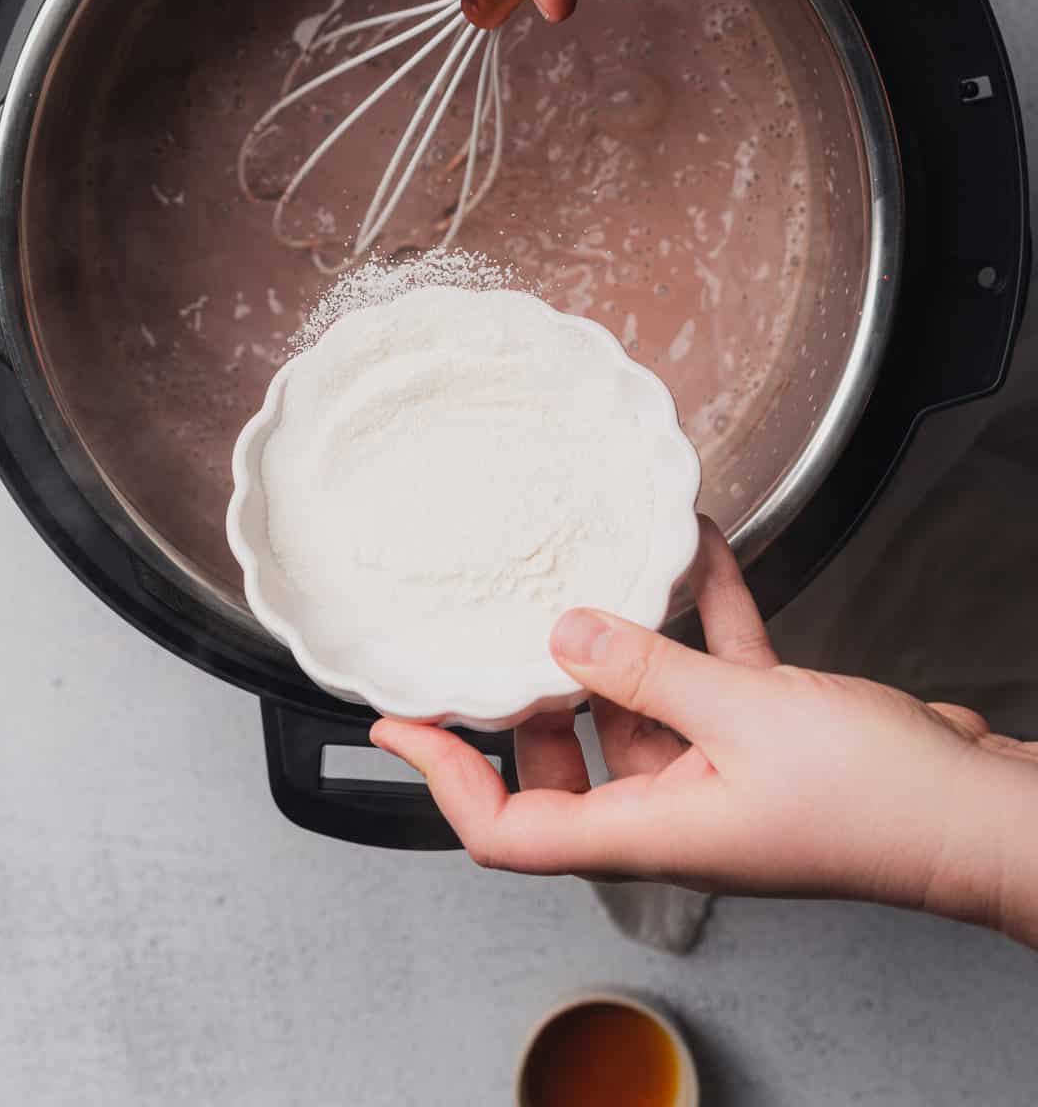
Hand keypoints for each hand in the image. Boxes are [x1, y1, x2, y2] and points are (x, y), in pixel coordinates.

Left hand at [371, 520, 1037, 946]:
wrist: (976, 811)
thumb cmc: (874, 799)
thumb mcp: (744, 717)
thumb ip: (646, 670)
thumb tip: (560, 631)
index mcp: (650, 830)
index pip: (507, 828)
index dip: (444, 776)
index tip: (397, 719)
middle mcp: (674, 807)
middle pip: (561, 761)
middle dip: (528, 691)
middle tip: (497, 621)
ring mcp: (719, 770)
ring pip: (635, 702)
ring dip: (620, 632)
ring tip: (590, 557)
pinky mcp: (766, 732)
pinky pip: (709, 666)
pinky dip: (697, 609)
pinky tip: (692, 543)